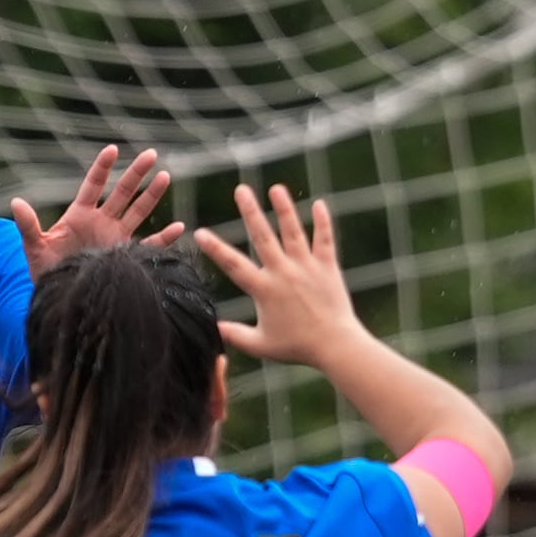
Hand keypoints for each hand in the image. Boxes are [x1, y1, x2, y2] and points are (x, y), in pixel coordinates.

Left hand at [11, 144, 183, 272]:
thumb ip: (28, 226)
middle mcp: (101, 223)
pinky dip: (164, 238)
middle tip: (151, 155)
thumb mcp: (34, 248)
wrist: (60, 298)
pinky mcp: (125, 257)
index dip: (102, 168)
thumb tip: (15, 202)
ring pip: (138, 212)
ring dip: (152, 196)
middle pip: (122, 193)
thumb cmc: (46, 272)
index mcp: (80, 216)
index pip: (93, 186)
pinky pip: (148, 246)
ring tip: (165, 176)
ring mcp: (115, 239)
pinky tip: (179, 227)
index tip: (113, 150)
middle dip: (136, 174)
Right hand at [193, 182, 365, 368]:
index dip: (215, 248)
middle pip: (263, 236)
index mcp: (264, 289)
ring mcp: (307, 267)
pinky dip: (322, 222)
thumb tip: (212, 328)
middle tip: (241, 189)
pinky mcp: (327, 267)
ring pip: (293, 231)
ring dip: (284, 208)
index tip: (200, 232)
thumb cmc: (296, 348)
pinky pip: (325, 240)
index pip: (233, 264)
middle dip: (251, 211)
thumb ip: (234, 335)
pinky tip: (319, 204)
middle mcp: (283, 272)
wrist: (335, 346)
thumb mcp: (260, 345)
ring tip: (276, 189)